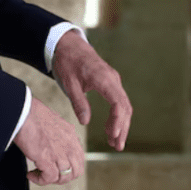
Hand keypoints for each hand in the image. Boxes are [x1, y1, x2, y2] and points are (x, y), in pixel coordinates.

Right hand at [13, 96, 83, 185]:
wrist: (20, 109)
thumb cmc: (28, 110)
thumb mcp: (49, 119)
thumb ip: (54, 131)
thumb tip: (47, 139)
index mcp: (70, 134)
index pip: (79, 158)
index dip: (68, 167)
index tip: (56, 167)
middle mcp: (68, 144)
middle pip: (76, 171)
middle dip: (62, 177)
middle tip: (48, 174)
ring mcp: (59, 152)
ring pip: (64, 177)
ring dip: (50, 180)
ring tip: (37, 175)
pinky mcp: (47, 158)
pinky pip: (49, 178)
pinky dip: (39, 180)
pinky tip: (30, 175)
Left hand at [51, 31, 132, 150]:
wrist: (66, 43)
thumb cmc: (66, 61)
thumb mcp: (68, 83)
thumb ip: (78, 102)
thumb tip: (85, 122)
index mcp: (103, 78)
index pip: (118, 103)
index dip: (117, 121)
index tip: (112, 134)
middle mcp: (112, 79)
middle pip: (125, 107)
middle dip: (122, 128)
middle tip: (116, 146)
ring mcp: (113, 80)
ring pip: (124, 105)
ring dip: (121, 124)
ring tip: (114, 142)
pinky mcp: (110, 82)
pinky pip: (119, 101)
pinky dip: (118, 115)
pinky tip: (111, 128)